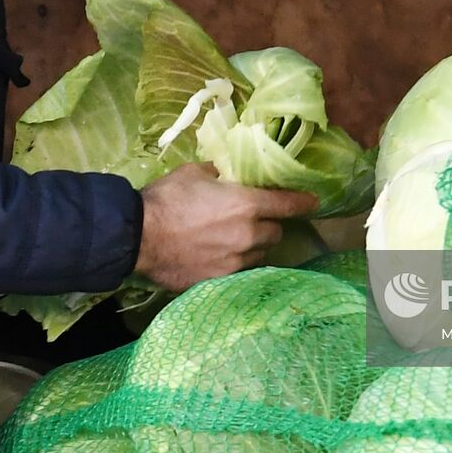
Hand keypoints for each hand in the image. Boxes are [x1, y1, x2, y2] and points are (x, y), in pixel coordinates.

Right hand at [132, 162, 319, 292]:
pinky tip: (220, 256)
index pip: (288, 205)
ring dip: (254, 245)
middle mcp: (248, 235)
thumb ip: (217, 173)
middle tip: (256, 219)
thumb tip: (224, 174)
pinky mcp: (220, 279)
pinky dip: (235, 262)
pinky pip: (239, 270)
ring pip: (260, 253)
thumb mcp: (193, 173)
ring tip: (235, 239)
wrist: (138, 237)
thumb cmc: (167, 199)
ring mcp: (236, 261)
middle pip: (276, 232)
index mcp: (247, 204)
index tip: (313, 202)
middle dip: (271, 225)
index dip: (303, 202)